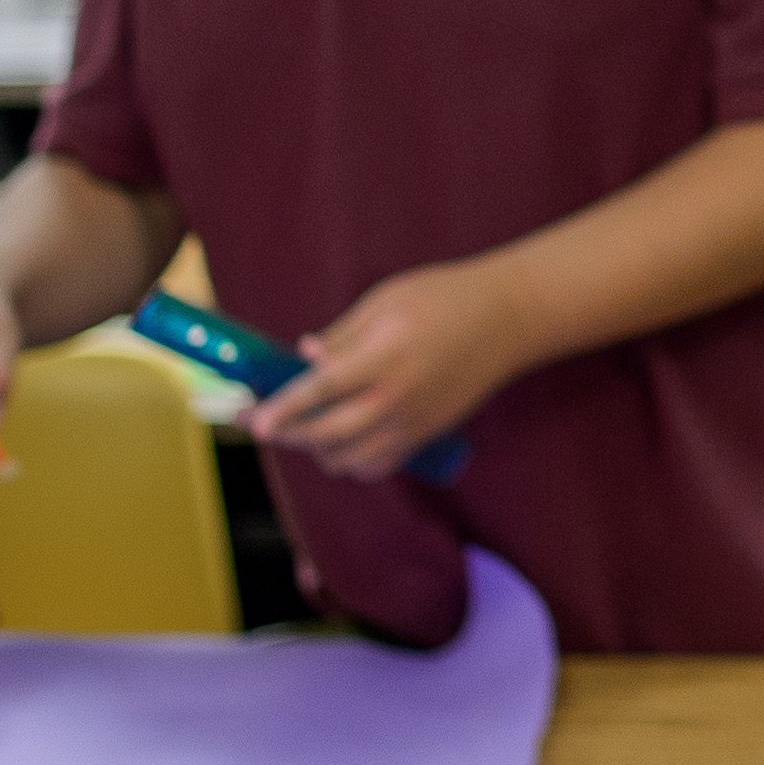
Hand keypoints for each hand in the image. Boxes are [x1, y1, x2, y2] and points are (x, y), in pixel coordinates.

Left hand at [250, 261, 532, 481]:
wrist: (509, 319)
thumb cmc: (444, 298)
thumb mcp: (386, 301)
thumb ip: (342, 336)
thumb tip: (304, 359)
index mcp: (385, 357)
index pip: (321, 391)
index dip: (282, 409)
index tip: (254, 421)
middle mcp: (398, 397)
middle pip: (327, 434)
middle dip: (288, 433)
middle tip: (263, 423)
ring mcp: (414, 421)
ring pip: (348, 459)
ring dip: (317, 450)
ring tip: (305, 429)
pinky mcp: (426, 434)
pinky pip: (377, 466)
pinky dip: (351, 462)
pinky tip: (342, 441)